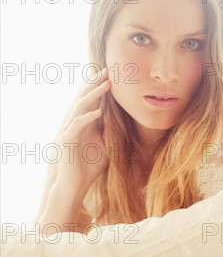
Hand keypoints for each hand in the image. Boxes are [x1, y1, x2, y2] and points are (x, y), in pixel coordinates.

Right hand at [53, 67, 110, 198]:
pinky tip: (99, 112)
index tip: (112, 75)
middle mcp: (74, 123)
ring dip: (93, 95)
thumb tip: (123, 120)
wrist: (73, 185)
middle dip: (95, 84)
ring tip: (106, 85)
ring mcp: (68, 131)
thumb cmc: (88, 166)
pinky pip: (76, 126)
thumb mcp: (105, 145)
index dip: (100, 88)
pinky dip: (87, 118)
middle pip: (84, 98)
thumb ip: (110, 131)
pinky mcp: (65, 141)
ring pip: (80, 108)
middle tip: (107, 71)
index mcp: (83, 123)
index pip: (91, 101)